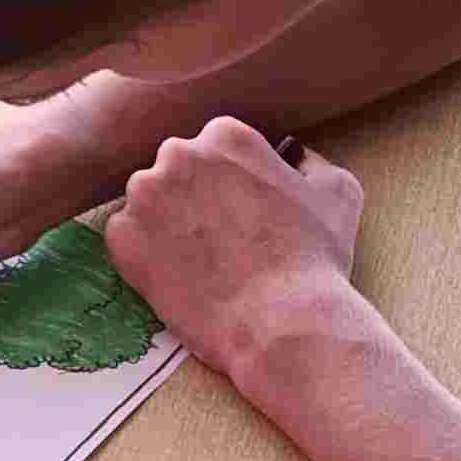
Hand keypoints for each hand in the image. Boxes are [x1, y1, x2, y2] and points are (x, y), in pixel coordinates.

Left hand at [103, 118, 365, 391]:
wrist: (282, 324)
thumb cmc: (314, 261)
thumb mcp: (338, 192)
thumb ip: (310, 162)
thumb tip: (295, 156)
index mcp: (226, 136)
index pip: (214, 146)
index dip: (229, 181)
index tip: (239, 208)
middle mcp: (179, 155)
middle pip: (176, 168)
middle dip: (192, 196)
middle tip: (218, 237)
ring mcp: (145, 196)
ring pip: (147, 200)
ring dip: (165, 223)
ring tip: (198, 260)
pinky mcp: (122, 238)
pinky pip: (125, 236)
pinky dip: (144, 254)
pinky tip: (178, 276)